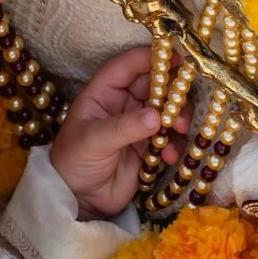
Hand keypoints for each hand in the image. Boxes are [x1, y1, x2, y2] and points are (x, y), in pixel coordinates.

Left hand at [50, 47, 181, 218]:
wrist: (77, 200)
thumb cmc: (73, 162)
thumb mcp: (93, 141)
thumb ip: (124, 128)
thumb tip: (156, 116)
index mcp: (103, 92)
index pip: (128, 66)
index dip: (150, 58)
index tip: (174, 58)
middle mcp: (122, 104)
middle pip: (154, 84)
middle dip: (172, 90)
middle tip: (184, 101)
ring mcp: (137, 125)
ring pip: (166, 110)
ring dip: (178, 117)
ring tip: (180, 129)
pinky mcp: (147, 147)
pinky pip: (169, 137)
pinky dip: (174, 143)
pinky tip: (168, 156)